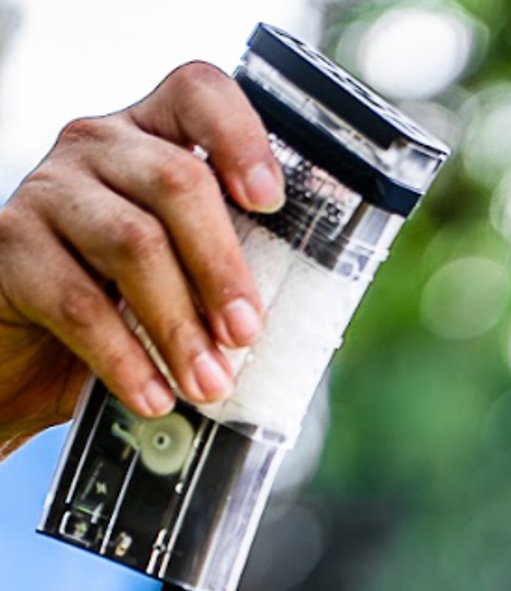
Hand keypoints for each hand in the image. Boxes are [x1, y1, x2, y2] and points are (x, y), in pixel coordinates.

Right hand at [0, 62, 282, 451]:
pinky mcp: (9, 243)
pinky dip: (126, 358)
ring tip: (208, 385)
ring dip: (180, 326)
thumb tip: (302, 325)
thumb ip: (227, 278)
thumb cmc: (123, 311)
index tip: (270, 202)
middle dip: (222, 269)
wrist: (23, 351)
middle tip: (247, 336)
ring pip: (133, 243)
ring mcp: (50, 189)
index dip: (240, 137)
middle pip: (177, 182)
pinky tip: (153, 397)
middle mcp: (99, 145)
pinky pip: (79, 302)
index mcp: (153, 138)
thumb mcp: (183, 282)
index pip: (197, 94)